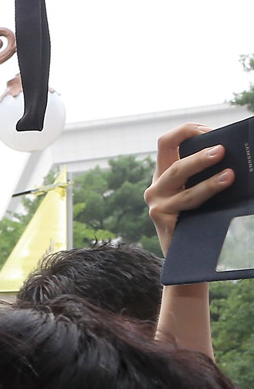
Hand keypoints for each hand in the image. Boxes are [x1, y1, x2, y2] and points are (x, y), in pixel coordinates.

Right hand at [147, 122, 233, 253]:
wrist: (187, 257)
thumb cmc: (199, 219)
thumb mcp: (197, 191)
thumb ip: (205, 175)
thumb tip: (232, 161)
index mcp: (165, 174)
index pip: (167, 143)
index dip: (186, 131)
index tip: (210, 131)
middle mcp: (156, 188)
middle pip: (176, 166)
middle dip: (200, 158)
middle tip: (222, 151)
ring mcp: (158, 206)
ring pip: (185, 191)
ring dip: (209, 183)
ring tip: (230, 177)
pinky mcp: (163, 222)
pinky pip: (188, 209)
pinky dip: (207, 201)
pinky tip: (222, 201)